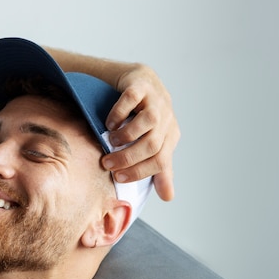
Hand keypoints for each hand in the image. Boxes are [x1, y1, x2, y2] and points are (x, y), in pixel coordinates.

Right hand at [102, 64, 179, 200]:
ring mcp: (155, 99)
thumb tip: (168, 197)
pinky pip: (132, 99)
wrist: (136, 81)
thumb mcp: (152, 143)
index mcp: (170, 135)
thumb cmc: (142, 117)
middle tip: (108, 163)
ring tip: (110, 141)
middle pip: (152, 144)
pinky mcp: (141, 84)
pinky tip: (109, 122)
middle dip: (128, 157)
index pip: (161, 161)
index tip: (118, 177)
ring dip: (127, 135)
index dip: (139, 171)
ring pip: (149, 122)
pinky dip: (120, 113)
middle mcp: (166, 118)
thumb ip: (158, 169)